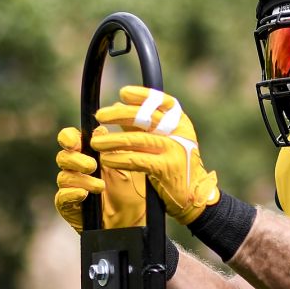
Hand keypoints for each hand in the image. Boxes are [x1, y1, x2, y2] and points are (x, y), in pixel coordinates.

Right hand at [54, 126, 146, 231]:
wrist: (135, 219)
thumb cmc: (131, 191)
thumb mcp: (125, 167)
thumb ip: (111, 149)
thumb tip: (99, 130)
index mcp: (88, 155)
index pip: (70, 140)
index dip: (68, 138)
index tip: (73, 141)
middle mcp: (76, 170)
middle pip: (63, 157)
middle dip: (76, 159)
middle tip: (92, 166)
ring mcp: (71, 188)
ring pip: (64, 177)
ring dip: (82, 179)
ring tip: (100, 186)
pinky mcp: (69, 206)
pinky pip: (61, 197)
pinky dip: (72, 193)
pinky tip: (84, 194)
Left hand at [91, 86, 220, 224]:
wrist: (193, 195)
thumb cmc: (174, 166)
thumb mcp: (164, 141)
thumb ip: (142, 126)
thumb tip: (117, 107)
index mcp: (181, 123)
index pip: (163, 102)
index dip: (143, 95)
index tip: (123, 93)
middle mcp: (180, 133)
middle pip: (147, 117)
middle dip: (120, 114)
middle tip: (100, 116)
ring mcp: (174, 150)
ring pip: (137, 140)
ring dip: (112, 140)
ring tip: (96, 142)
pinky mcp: (166, 168)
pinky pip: (136, 160)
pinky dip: (118, 159)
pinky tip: (106, 159)